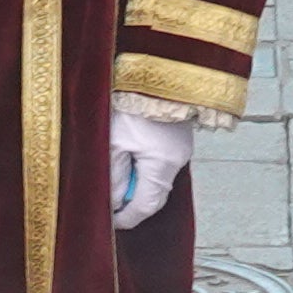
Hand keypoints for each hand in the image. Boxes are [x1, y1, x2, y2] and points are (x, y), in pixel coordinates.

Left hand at [109, 102, 196, 231]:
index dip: (126, 218)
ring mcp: (182, 148)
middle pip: (155, 195)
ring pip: (157, 178)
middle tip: (110, 202)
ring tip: (117, 176)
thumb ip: (114, 177)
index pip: (146, 206)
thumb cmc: (130, 102)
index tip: (110, 221)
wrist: (155, 70)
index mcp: (162, 164)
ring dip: (138, 183)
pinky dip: (145, 168)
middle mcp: (178, 160)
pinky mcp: (179, 136)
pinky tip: (130, 159)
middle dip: (132, 202)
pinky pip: (161, 163)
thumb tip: (113, 203)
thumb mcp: (114, 143)